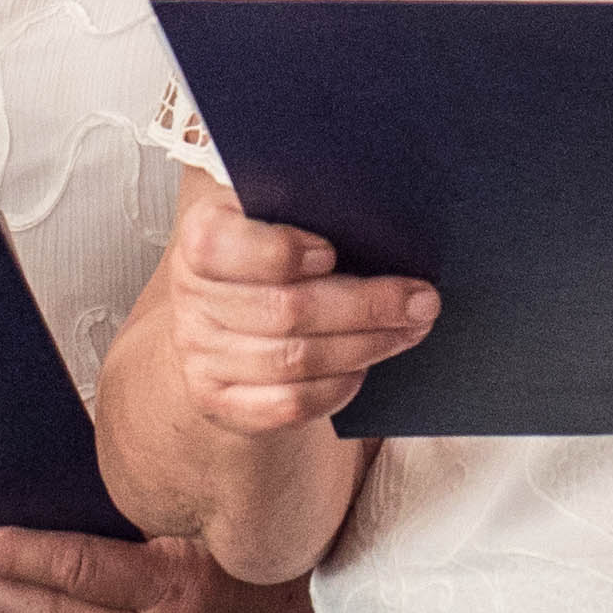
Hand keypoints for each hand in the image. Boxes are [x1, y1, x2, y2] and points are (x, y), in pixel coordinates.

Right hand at [154, 174, 434, 441]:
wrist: (224, 322)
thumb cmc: (268, 258)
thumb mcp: (274, 218)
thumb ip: (311, 209)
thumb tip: (383, 217)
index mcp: (202, 235)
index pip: (221, 244)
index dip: (281, 251)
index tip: (334, 251)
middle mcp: (191, 296)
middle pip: (283, 309)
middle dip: (365, 305)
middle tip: (421, 300)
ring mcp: (200, 354)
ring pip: (294, 360)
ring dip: (365, 345)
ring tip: (410, 329)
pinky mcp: (219, 400)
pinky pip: (288, 403)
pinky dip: (336, 386)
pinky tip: (363, 367)